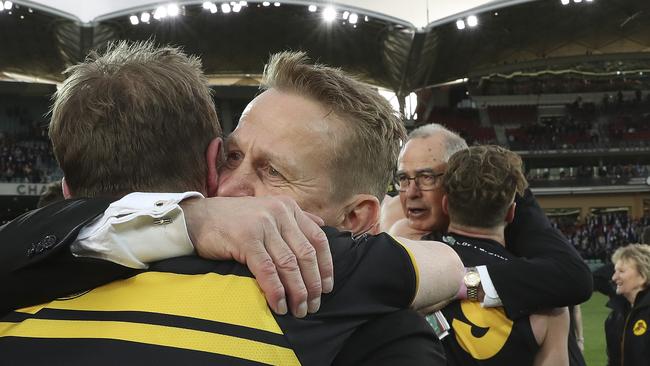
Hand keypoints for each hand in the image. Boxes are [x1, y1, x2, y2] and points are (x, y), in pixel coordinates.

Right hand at [181, 196, 332, 317]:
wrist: (197, 218)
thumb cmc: (233, 219)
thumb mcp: (268, 210)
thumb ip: (295, 218)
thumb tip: (321, 223)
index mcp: (288, 208)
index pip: (318, 239)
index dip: (326, 267)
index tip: (327, 288)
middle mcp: (279, 213)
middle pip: (306, 255)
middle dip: (313, 284)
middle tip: (313, 305)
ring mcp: (263, 225)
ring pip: (289, 264)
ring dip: (298, 292)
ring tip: (299, 310)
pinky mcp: (246, 239)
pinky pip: (268, 270)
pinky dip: (276, 291)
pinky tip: (280, 305)